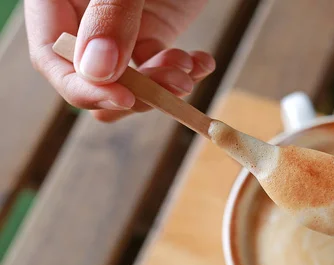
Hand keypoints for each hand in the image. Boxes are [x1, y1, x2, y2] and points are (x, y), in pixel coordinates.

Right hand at [24, 0, 214, 121]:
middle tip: (173, 84)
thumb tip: (98, 71)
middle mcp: (84, 19)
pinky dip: (181, 72)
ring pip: (128, 82)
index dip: (84, 87)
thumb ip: (109, 16)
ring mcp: (118, 29)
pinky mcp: (150, 33)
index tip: (124, 99)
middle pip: (93, 78)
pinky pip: (158, 69)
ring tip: (189, 68)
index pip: (52, 57)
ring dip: (162, 85)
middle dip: (135, 90)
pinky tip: (201, 61)